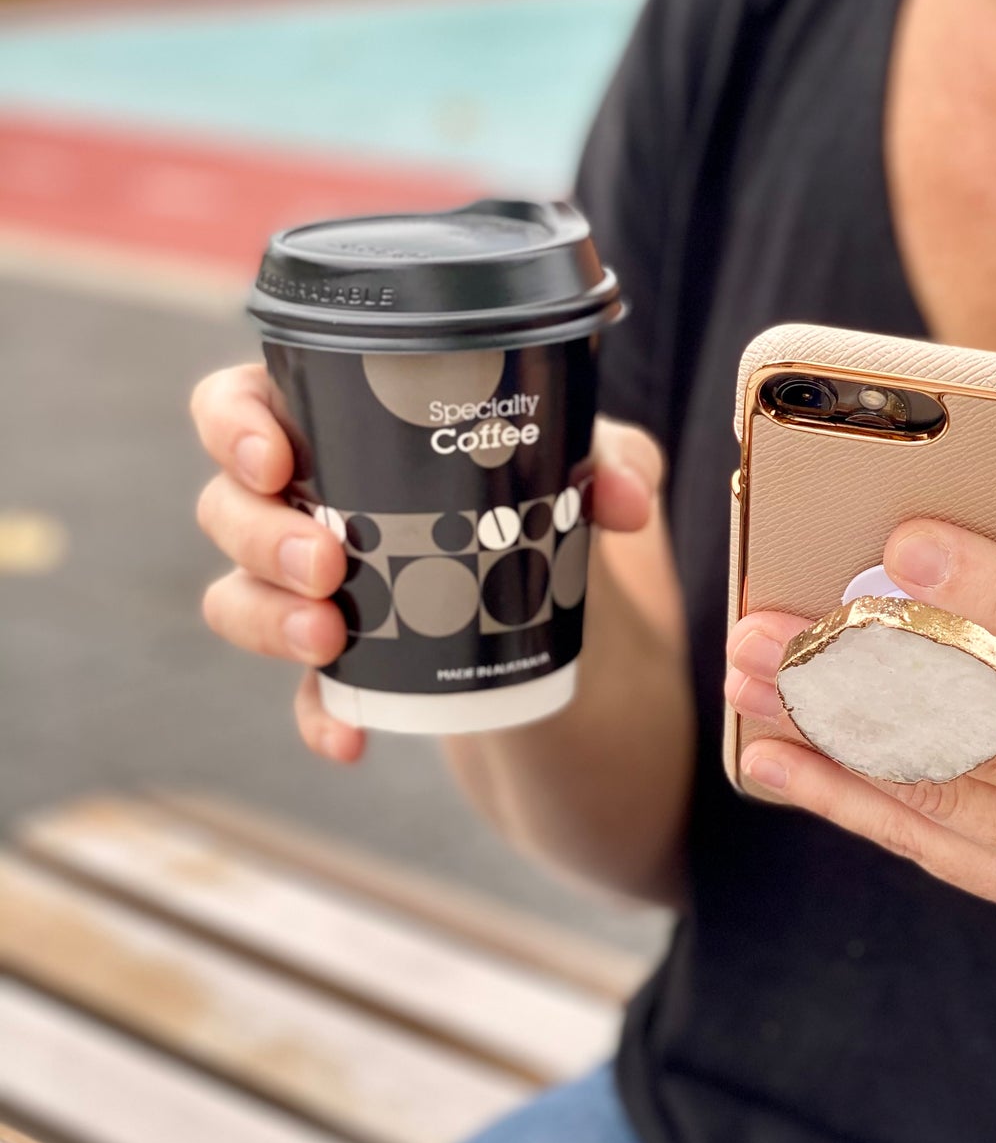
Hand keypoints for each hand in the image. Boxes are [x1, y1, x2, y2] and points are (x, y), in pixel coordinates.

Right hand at [191, 362, 662, 763]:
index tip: (275, 460)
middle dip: (259, 535)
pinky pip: (303, 692)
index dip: (232, 426)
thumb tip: (622, 500)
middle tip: (325, 560)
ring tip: (328, 637)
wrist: (570, 613)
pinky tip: (349, 737)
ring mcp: (311, 589)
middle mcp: (304, 503)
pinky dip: (318, 714)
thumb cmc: (547, 498)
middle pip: (226, 506)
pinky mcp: (342, 665)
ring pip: (236, 596)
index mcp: (340, 425)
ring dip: (267, 618)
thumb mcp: (592, 467)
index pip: (240, 404)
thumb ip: (613, 460)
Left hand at [725, 517, 995, 953]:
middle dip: (858, 676)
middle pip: (981, 728)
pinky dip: (844, 795)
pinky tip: (776, 758)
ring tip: (747, 679)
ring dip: (824, 732)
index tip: (903, 544)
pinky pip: (928, 841)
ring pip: (934, 789)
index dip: (991, 594)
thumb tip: (928, 549)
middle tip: (760, 628)